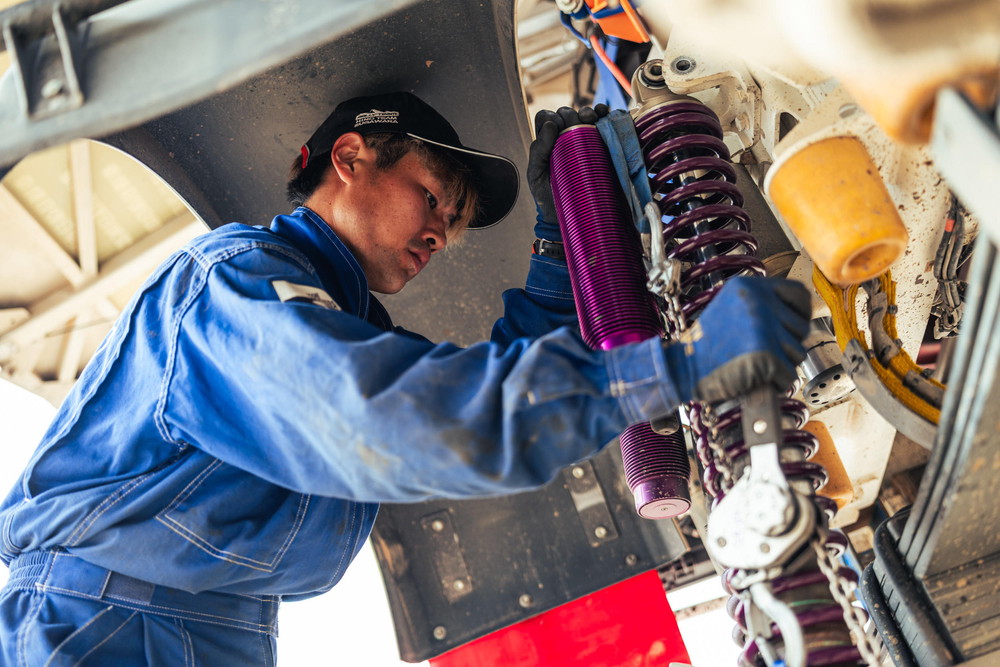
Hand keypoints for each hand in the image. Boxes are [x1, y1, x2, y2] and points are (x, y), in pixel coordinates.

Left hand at [527, 105, 609, 240]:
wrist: (570, 214)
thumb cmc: (548, 195)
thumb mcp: (536, 174)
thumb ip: (539, 150)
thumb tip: (551, 125)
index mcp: (546, 141)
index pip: (546, 117)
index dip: (551, 117)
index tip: (558, 128)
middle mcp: (564, 137)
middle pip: (566, 113)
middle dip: (570, 115)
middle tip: (576, 126)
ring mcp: (584, 139)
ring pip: (585, 114)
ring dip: (588, 112)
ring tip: (591, 119)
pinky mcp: (601, 144)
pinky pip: (603, 124)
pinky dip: (605, 113)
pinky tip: (604, 114)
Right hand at [663, 277, 811, 403]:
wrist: (683, 368)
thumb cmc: (706, 346)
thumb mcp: (732, 308)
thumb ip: (762, 306)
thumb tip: (801, 318)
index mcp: (750, 286)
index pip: (799, 293)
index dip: (801, 313)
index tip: (791, 327)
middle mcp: (759, 300)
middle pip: (802, 327)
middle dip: (786, 345)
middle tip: (760, 352)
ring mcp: (763, 325)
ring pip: (797, 352)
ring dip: (781, 365)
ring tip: (754, 364)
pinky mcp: (766, 352)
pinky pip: (788, 374)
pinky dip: (775, 382)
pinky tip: (755, 378)